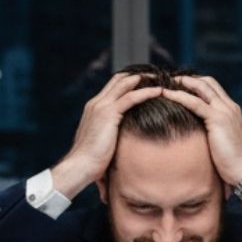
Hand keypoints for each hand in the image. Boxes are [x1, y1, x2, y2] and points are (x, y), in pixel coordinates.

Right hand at [51, 73, 162, 198]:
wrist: (80, 165)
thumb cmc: (90, 160)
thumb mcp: (101, 142)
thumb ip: (110, 134)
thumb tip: (121, 140)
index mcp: (94, 108)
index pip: (113, 87)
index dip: (129, 82)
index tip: (145, 82)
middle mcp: (96, 103)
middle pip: (119, 80)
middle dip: (137, 75)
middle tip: (155, 76)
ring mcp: (101, 106)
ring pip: (125, 84)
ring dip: (144, 80)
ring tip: (160, 80)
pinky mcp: (108, 113)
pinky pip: (131, 97)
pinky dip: (146, 92)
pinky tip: (159, 92)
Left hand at [162, 75, 241, 188]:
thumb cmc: (234, 162)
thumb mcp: (223, 141)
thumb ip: (214, 131)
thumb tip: (198, 133)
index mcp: (231, 110)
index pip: (213, 88)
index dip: (197, 83)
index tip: (180, 85)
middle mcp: (229, 106)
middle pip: (208, 82)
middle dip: (189, 78)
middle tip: (171, 80)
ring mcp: (224, 111)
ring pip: (201, 87)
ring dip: (182, 83)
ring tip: (165, 83)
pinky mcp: (218, 119)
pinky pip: (195, 103)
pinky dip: (179, 96)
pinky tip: (167, 95)